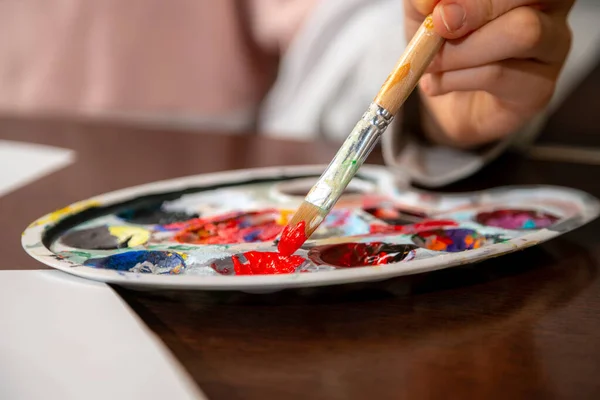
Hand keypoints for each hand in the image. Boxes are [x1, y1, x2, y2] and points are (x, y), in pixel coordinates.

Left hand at [404, 0, 573, 147]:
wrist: (445, 95)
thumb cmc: (444, 44)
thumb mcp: (424, 13)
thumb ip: (426, 0)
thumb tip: (428, 1)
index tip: (438, 6)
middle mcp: (552, 6)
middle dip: (476, 8)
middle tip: (437, 26)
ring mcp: (553, 46)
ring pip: (522, 32)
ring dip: (461, 50)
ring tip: (431, 63)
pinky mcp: (540, 87)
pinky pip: (499, 74)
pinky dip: (456, 79)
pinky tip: (437, 84)